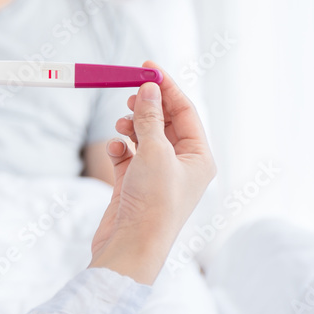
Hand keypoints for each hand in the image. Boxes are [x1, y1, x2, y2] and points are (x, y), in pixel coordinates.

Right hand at [88, 61, 215, 283]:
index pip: (185, 112)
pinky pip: (128, 156)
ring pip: (144, 137)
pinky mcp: (135, 185)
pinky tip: (114, 150)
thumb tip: (149, 89)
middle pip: (165, 122)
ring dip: (131, 127)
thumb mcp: (154, 152)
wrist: (131, 246)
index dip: (167, 87)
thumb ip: (150, 117)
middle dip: (148, 106)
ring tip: (122, 125)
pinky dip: (119, 149)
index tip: (147, 67)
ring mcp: (157, 175)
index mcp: (199, 157)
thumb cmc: (153, 204)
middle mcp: (181, 165)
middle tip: (131, 92)